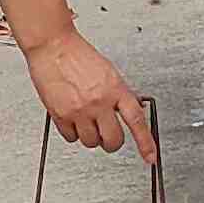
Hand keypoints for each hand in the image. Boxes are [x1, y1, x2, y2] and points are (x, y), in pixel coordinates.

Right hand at [27, 28, 158, 161]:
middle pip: (113, 140)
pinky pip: (71, 138)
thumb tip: (127, 112)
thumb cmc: (78, 55)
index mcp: (115, 89)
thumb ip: (118, 94)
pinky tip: (72, 118)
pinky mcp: (61, 115)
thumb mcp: (109, 73)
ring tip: (85, 120)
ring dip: (90, 136)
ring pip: (91, 142)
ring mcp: (80, 110)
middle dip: (111, 142)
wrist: (53, 47)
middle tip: (108, 136)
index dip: (145, 142)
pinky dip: (72, 133)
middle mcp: (99, 101)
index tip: (150, 156)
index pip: (136, 120)